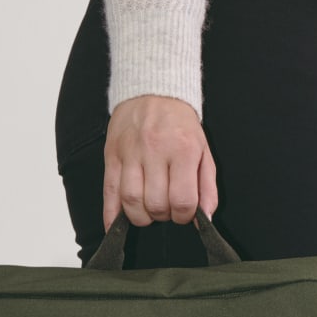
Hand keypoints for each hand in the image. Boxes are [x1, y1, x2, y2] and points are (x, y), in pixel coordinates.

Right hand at [102, 94, 218, 231]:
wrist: (153, 90)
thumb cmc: (180, 125)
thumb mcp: (204, 151)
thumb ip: (208, 187)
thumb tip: (206, 219)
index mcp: (182, 150)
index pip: (182, 200)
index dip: (184, 216)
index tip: (183, 213)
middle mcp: (154, 151)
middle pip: (156, 205)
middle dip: (163, 216)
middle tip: (166, 208)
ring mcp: (130, 153)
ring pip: (132, 202)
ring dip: (141, 217)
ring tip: (149, 210)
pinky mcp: (112, 156)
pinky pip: (109, 192)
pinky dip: (111, 215)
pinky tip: (115, 226)